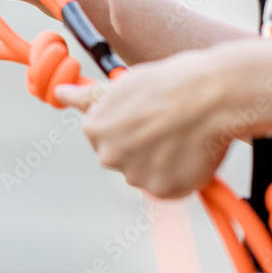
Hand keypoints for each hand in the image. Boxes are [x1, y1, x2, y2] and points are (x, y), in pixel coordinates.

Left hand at [54, 43, 256, 198]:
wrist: (212, 95)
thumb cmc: (168, 82)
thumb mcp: (122, 84)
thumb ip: (88, 97)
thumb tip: (60, 94)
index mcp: (94, 129)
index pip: (103, 135)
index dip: (128, 124)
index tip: (146, 114)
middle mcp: (108, 156)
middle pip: (122, 157)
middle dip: (141, 146)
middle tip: (166, 125)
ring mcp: (135, 176)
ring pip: (146, 173)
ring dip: (161, 162)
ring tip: (181, 135)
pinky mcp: (163, 190)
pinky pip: (170, 187)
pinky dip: (181, 175)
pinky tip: (190, 152)